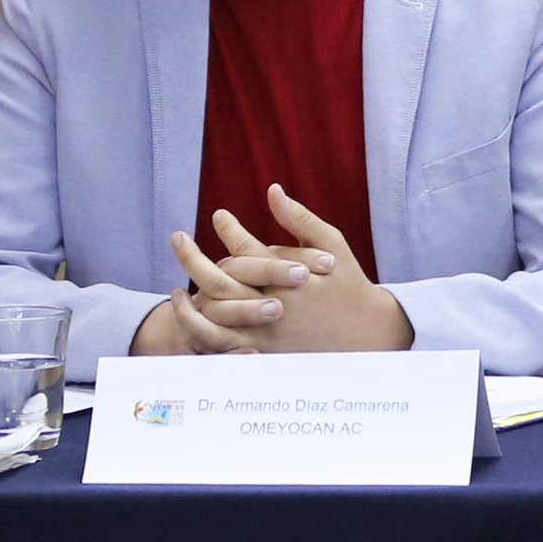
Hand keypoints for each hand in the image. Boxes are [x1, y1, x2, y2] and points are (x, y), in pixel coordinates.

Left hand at [144, 190, 411, 354]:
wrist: (367, 332)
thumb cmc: (349, 283)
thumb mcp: (333, 244)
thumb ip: (300, 219)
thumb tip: (272, 190)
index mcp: (289, 276)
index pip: (246, 248)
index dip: (228, 228)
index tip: (219, 216)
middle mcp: (273, 304)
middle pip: (218, 279)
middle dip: (190, 255)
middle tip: (177, 237)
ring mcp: (265, 331)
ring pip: (212, 314)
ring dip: (188, 300)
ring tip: (175, 286)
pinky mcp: (262, 351)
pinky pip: (219, 344)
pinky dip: (199, 329)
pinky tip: (193, 313)